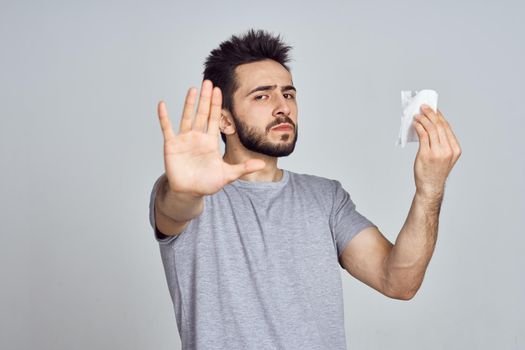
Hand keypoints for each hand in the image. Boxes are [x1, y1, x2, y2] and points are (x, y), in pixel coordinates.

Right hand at [157, 79, 265, 195]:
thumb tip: (261, 164)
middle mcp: (198, 137)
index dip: (217, 105)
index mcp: (210, 141)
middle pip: (202, 114)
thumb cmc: (207, 183)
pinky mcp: (171, 145)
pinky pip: (167, 128)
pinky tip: (162, 105)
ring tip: (193, 89)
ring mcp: (184, 140)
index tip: (219, 90)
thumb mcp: (227, 175)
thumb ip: (243, 168)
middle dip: (206, 99)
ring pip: (187, 117)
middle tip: (208, 82)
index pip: (215, 119)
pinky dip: (164, 117)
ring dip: (189, 103)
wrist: (189, 192)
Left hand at [412, 105, 461, 197]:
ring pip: (431, 129)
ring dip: (423, 119)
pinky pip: (423, 135)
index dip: (439, 116)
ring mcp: (437, 152)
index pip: (447, 127)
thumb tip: (431, 125)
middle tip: (424, 107)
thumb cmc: (435, 171)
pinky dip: (419, 127)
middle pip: (439, 126)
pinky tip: (415, 123)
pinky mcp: (426, 154)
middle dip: (431, 114)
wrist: (430, 186)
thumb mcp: (444, 156)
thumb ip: (441, 142)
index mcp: (455, 149)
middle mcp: (448, 150)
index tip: (434, 109)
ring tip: (418, 114)